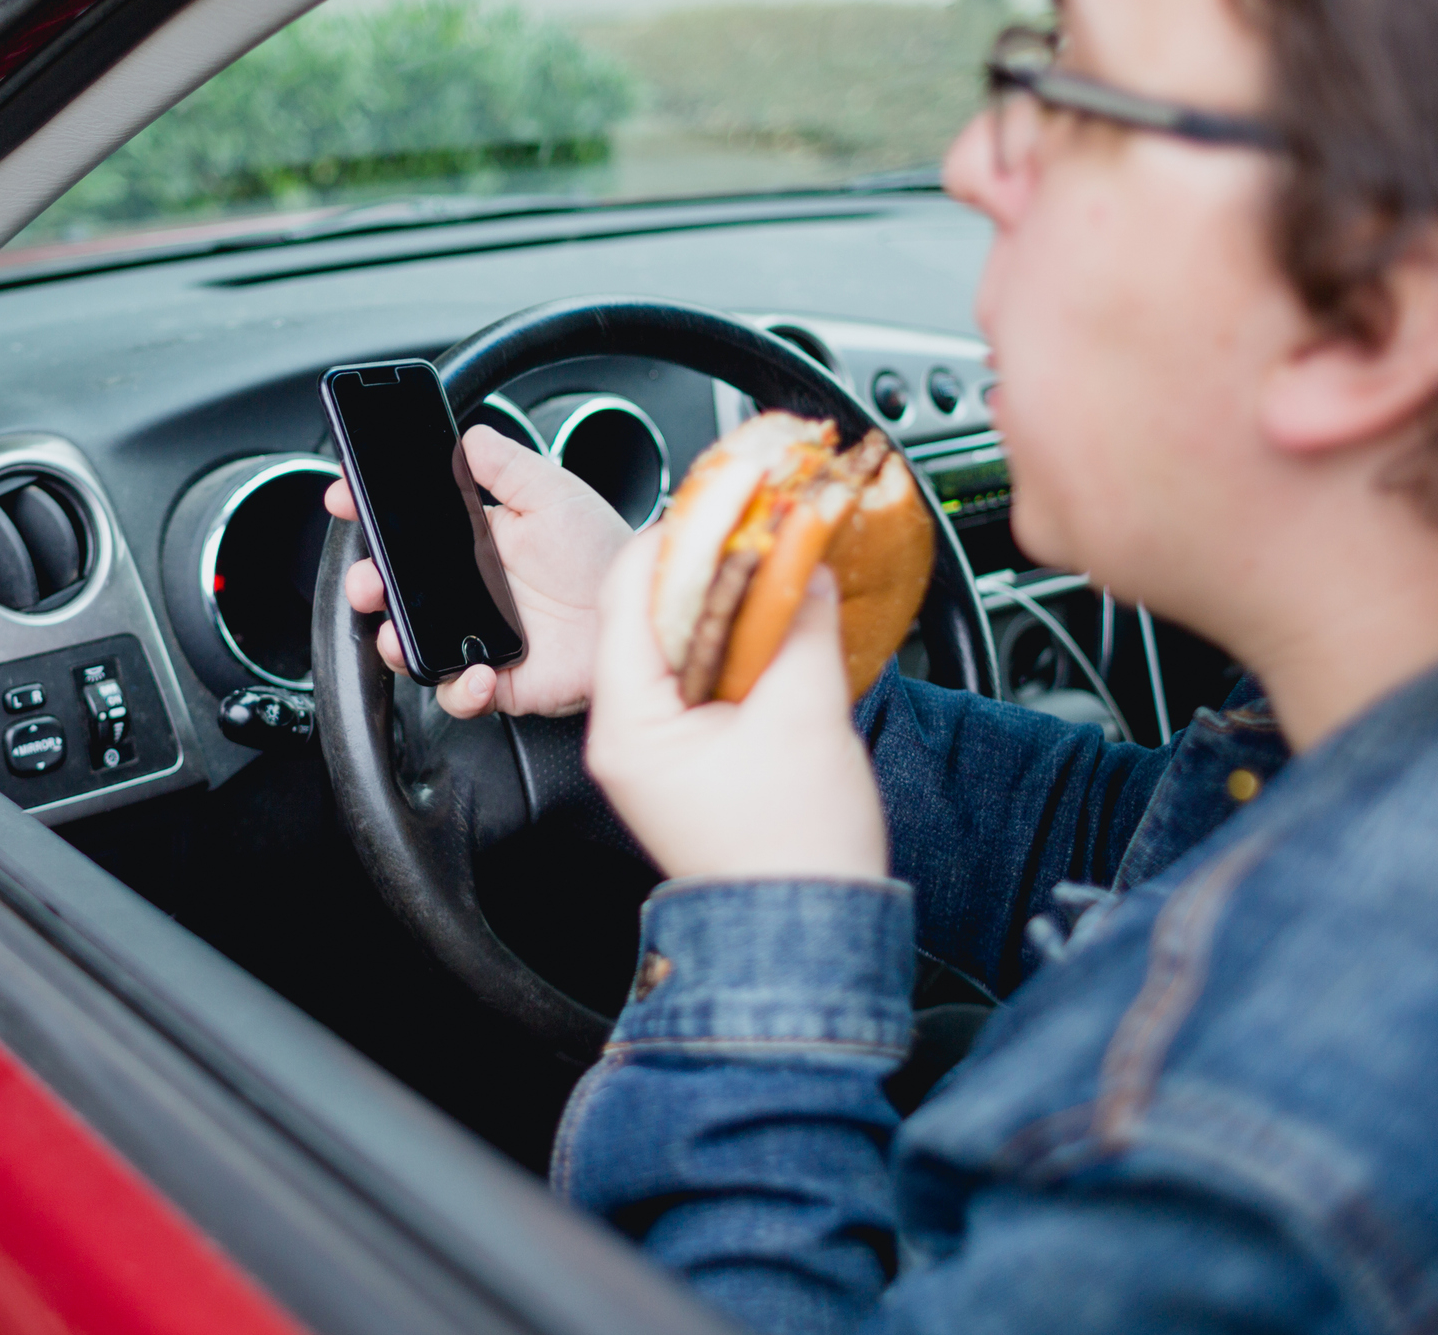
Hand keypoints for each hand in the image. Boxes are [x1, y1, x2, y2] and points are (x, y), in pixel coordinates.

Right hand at [325, 423, 630, 718]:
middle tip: (365, 580)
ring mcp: (478, 638)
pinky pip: (459, 694)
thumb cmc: (605, 553)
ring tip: (397, 632)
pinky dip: (458, 690)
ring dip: (394, 642)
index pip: (407, 531)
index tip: (345, 499)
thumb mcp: (554, 493)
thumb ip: (507, 465)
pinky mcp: (498, 681)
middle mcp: (469, 593)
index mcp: (475, 545)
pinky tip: (474, 672)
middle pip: (396, 593)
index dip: (370, 516)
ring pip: (413, 646)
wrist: (643, 609)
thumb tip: (466, 437)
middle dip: (366, 586)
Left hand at [584, 527, 887, 881]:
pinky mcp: (688, 756)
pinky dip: (735, 643)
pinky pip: (699, 677)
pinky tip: (776, 625)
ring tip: (774, 568)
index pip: (628, 597)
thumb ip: (802, 624)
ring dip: (727, 603)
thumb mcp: (806, 716)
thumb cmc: (795, 853)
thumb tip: (804, 561)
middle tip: (758, 527)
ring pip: (678, 644)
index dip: (678, 538)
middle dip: (708, 566)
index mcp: (630, 727)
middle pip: (649, 615)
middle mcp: (626, 737)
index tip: (726, 505)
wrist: (811, 932)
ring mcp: (655, 749)